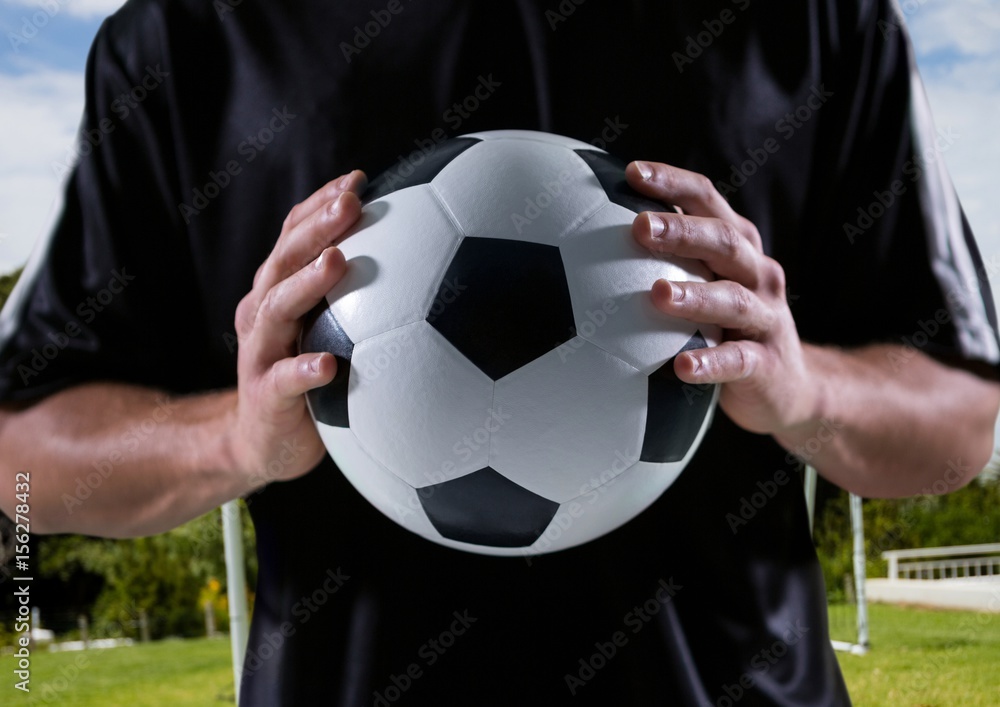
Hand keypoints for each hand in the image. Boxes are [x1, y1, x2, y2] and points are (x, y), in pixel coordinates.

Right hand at [226, 170, 366, 486]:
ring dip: (306, 283)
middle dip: (316, 226)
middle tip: (351, 201)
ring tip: (336, 260)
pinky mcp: (265, 396)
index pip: (293, 236)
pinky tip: (330, 364)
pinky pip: (283, 380)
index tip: (357, 178)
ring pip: (276, 309)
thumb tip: (419, 263)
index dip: (319, 204)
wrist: (261, 442)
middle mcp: (262, 314)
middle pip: (283, 259)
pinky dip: (304, 370)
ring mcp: (260, 353)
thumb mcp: (325, 331)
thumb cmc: (305, 380)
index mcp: (277, 292)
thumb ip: (353, 299)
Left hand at [625, 161, 820, 435]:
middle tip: (638, 227)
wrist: (787, 383)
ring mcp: (766, 317)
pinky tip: (682, 367)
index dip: (673, 183)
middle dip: (681, 231)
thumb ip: (664, 258)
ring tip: (657, 294)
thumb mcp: (704, 283)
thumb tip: (588, 234)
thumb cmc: (726, 325)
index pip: (707, 201)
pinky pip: (739, 361)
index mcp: (737, 245)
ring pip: (733, 300)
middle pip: (723, 241)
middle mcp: (757, 273)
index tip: (632, 173)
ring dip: (695, 296)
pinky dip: (711, 362)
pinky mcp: (767, 363)